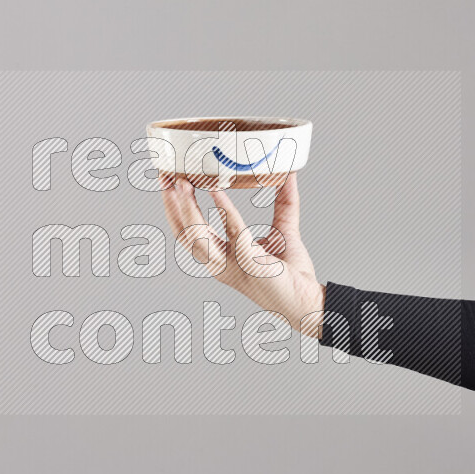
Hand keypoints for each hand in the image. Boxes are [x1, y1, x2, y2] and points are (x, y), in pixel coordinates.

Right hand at [160, 173, 325, 336]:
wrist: (307, 300)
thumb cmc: (291, 273)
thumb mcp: (284, 230)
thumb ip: (284, 203)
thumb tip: (289, 173)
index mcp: (221, 257)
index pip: (187, 233)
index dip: (174, 209)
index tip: (169, 183)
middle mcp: (220, 263)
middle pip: (184, 234)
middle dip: (172, 206)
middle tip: (167, 178)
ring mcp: (232, 265)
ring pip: (198, 237)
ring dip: (187, 209)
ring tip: (183, 183)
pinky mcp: (250, 263)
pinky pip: (234, 232)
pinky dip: (224, 211)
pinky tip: (217, 192)